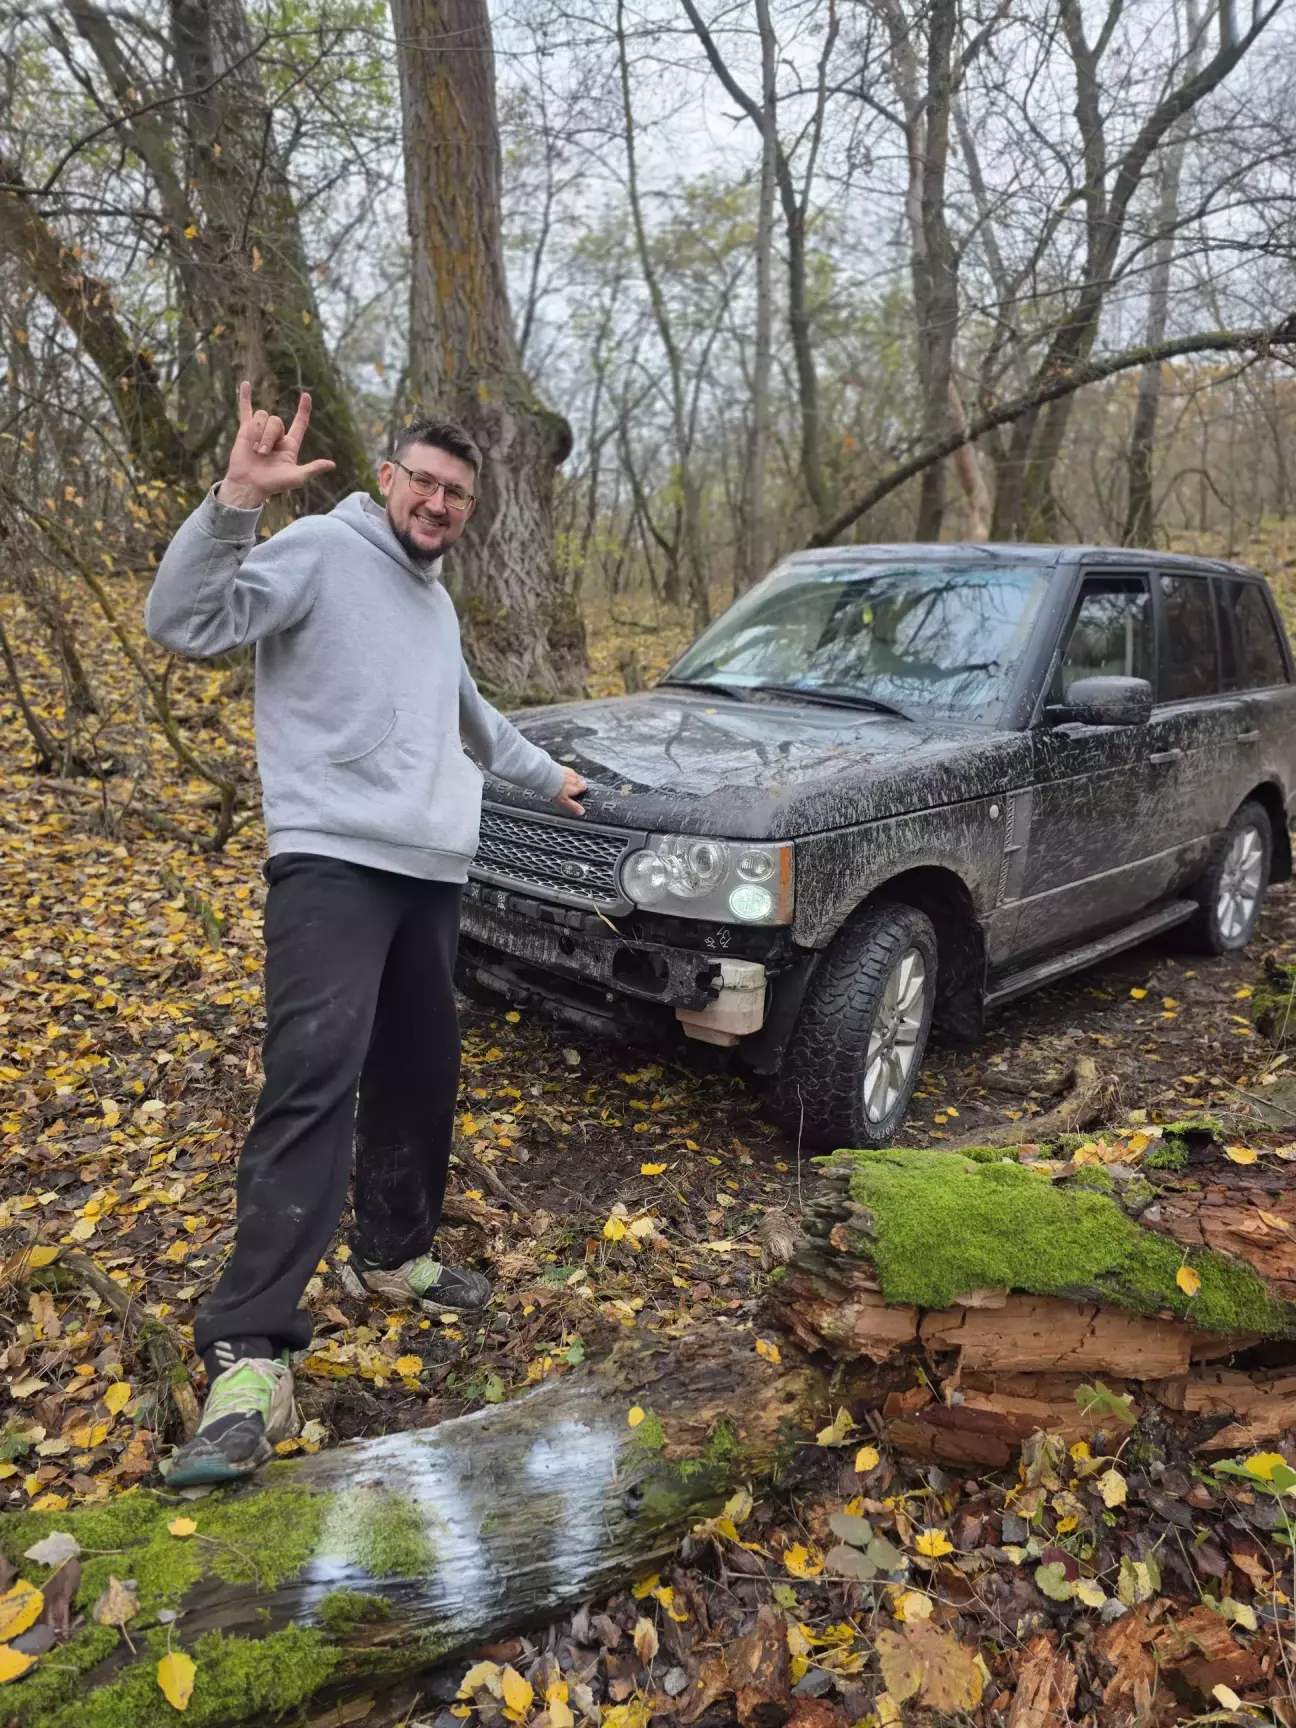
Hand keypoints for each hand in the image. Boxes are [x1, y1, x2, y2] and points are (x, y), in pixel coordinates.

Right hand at [217, 380, 336, 508]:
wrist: (248, 485)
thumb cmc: (273, 484)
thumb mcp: (296, 478)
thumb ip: (313, 469)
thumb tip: (332, 465)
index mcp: (290, 445)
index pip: (299, 423)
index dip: (303, 410)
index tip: (306, 395)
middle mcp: (276, 436)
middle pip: (276, 421)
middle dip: (268, 436)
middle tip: (262, 454)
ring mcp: (261, 431)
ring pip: (262, 416)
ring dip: (257, 433)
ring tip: (253, 450)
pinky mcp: (245, 430)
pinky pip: (246, 410)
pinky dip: (244, 397)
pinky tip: (245, 384)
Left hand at [554, 767, 586, 815]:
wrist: (548, 777)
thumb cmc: (556, 789)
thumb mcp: (565, 801)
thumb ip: (574, 806)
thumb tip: (582, 812)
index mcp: (578, 786)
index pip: (584, 787)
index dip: (580, 790)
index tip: (576, 793)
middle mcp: (575, 778)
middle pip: (578, 781)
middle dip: (574, 784)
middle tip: (567, 789)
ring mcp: (569, 771)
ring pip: (572, 776)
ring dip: (568, 779)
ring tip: (561, 784)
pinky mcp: (563, 767)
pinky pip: (565, 771)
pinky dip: (562, 774)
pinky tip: (557, 778)